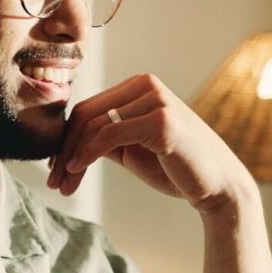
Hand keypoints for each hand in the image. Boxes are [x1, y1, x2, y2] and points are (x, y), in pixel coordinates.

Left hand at [47, 74, 254, 213]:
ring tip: (63, 184)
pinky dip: (87, 154)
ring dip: (72, 158)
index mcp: (140, 87)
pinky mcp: (160, 120)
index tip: (55, 168)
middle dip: (64, 150)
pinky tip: (76, 171)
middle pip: (86, 114)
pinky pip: (109, 135)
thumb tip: (71, 143)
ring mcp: (155, 100)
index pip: (89, 109)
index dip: (66, 139)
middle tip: (53, 181)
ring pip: (94, 126)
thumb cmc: (177, 169)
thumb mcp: (134, 150)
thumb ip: (107, 138)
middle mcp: (146, 86)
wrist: (218, 187)